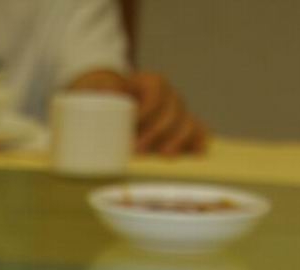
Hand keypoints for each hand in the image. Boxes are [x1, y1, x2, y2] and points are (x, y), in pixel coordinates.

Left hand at [66, 69, 208, 155]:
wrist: (113, 102)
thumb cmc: (105, 96)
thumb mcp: (100, 86)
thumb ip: (103, 87)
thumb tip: (109, 92)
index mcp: (153, 82)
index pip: (155, 96)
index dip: (146, 113)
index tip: (131, 128)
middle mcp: (171, 97)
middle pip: (173, 113)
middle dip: (157, 133)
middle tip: (137, 150)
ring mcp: (180, 113)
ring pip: (188, 124)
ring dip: (177, 141)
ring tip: (163, 157)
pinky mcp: (185, 128)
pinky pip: (199, 133)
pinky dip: (198, 143)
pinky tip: (196, 155)